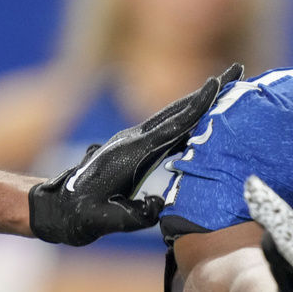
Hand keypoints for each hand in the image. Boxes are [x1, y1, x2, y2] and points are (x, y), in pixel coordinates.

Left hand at [29, 63, 242, 245]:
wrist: (55, 207)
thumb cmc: (78, 216)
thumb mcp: (103, 221)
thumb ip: (132, 216)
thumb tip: (161, 206)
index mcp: (132, 152)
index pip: (173, 125)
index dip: (198, 105)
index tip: (218, 83)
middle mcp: (134, 139)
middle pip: (178, 109)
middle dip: (209, 90)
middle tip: (237, 70)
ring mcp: (133, 141)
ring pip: (173, 115)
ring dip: (200, 100)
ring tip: (227, 86)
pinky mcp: (133, 147)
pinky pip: (167, 127)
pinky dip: (188, 116)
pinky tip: (202, 115)